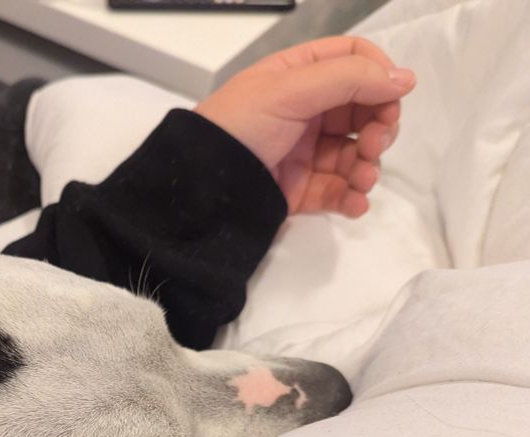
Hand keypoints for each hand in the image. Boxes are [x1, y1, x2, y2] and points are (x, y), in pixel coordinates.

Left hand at [195, 36, 416, 217]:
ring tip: (363, 180)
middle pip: (364, 111)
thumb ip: (349, 79)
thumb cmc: (240, 124)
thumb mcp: (291, 90)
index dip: (379, 75)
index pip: (354, 62)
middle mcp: (306, 110)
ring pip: (356, 154)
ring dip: (369, 166)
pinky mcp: (301, 189)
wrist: (200, 185)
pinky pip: (339, 191)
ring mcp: (304, 151)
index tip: (393, 95)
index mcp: (300, 76)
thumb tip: (406, 78)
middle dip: (379, 128)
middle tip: (376, 145)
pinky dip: (353, 197)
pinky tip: (356, 203)